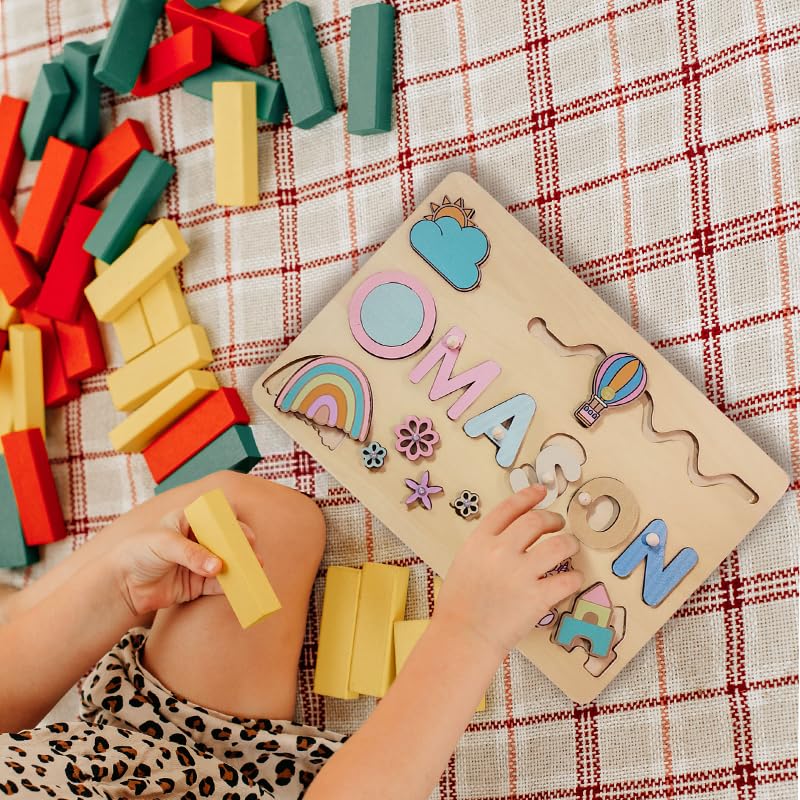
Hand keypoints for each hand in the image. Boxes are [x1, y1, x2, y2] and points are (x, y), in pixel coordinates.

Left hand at [111, 510, 258, 616]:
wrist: (120, 585)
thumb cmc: (138, 552)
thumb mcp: (164, 544)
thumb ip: (192, 554)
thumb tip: (218, 566)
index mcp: (190, 519)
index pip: (218, 516)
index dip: (234, 523)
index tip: (244, 535)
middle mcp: (198, 539)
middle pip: (227, 540)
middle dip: (242, 548)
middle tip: (253, 556)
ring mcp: (199, 562)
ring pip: (227, 562)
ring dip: (240, 567)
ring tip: (253, 572)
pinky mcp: (197, 584)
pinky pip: (219, 584)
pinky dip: (230, 586)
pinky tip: (239, 587)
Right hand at [434, 484, 581, 657]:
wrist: (462, 636)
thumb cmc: (459, 604)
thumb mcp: (466, 561)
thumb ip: (487, 545)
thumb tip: (514, 534)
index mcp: (480, 541)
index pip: (509, 508)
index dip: (528, 496)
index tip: (541, 491)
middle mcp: (500, 551)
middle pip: (536, 521)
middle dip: (552, 519)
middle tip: (558, 524)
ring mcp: (520, 573)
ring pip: (558, 545)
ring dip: (569, 543)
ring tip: (571, 546)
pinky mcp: (537, 597)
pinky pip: (567, 579)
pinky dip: (574, 577)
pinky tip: (573, 578)